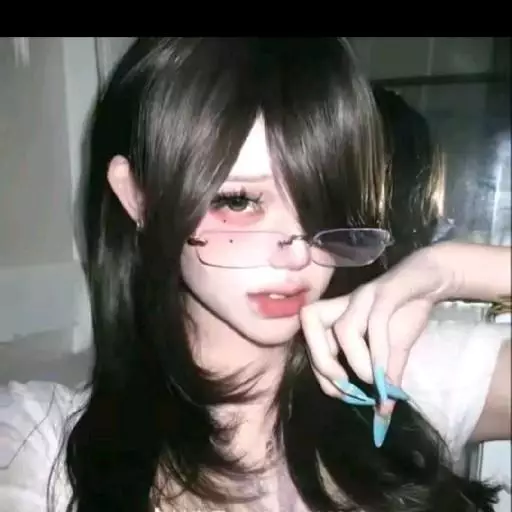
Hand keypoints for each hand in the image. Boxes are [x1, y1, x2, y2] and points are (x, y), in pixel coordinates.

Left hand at [300, 244, 454, 446]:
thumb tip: (384, 415)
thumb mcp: (394, 352)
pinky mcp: (386, 292)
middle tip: (347, 389)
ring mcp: (363, 296)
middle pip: (309, 321)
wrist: (431, 280)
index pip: (309, 341)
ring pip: (343, 327)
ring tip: (374, 381)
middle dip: (323, 363)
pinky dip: (378, 351)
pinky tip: (386, 372)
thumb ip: (386, 378)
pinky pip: (376, 321)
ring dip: (355, 361)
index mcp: (337, 317)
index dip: (321, 373)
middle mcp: (343, 304)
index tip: (346, 395)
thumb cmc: (404, 313)